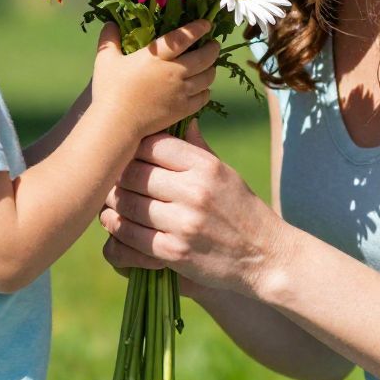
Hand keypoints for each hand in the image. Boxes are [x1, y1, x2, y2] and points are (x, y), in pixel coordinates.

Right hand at [91, 20, 219, 140]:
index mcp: (156, 56)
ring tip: (211, 66)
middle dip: (213, 49)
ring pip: (207, 77)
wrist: (117, 123)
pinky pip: (203, 97)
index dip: (198, 28)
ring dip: (212, 69)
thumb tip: (109, 23)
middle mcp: (174, 71)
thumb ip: (109, 40)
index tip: (206, 24)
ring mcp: (181, 91)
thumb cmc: (109, 91)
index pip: (184, 37)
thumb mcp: (105, 61)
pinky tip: (204, 89)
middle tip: (214, 45)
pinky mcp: (183, 109)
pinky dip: (206, 91)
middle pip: (204, 57)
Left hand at [100, 121, 280, 292]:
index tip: (128, 157)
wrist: (268, 258)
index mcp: (205, 166)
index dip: (133, 149)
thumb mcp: (228, 175)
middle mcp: (194, 191)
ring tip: (112, 203)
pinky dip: (119, 232)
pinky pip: (131, 237)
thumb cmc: (244, 212)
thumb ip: (200, 150)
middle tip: (111, 181)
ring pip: (126, 205)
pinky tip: (120, 227)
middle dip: (117, 177)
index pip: (152, 145)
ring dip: (113, 205)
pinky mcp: (174, 253)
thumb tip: (184, 121)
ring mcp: (183, 223)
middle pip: (132, 174)